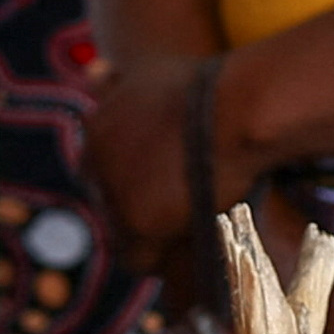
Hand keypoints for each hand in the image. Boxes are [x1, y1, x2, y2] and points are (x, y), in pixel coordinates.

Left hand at [82, 54, 205, 255]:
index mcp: (99, 123)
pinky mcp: (138, 220)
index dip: (126, 183)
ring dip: (146, 240)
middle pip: (105, 204)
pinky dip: (157, 263)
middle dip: (133, 212)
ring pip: (119, 235)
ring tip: (179, 245)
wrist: (240, 105)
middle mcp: (96, 156)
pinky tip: (180, 261)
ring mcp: (115, 190)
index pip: (95, 169)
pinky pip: (138, 259)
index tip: (154, 190)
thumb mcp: (151, 70)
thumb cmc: (213, 86)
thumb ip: (118, 79)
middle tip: (171, 220)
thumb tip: (93, 73)